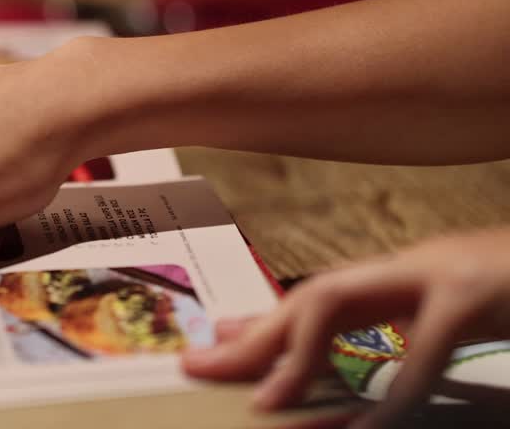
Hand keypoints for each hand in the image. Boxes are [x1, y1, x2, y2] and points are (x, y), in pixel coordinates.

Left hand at [182, 228, 509, 428]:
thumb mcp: (466, 325)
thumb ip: (409, 346)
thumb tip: (352, 393)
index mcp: (416, 277)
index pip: (322, 299)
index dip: (266, 327)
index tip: (214, 353)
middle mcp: (420, 267)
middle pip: (315, 295)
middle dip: (257, 334)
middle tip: (200, 369)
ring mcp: (451, 274)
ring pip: (341, 300)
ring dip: (296, 350)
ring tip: (261, 401)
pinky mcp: (486, 295)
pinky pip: (425, 349)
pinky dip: (392, 392)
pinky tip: (366, 425)